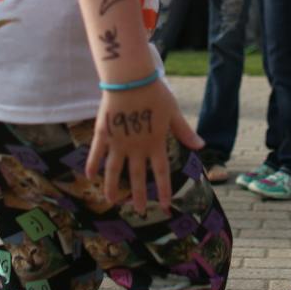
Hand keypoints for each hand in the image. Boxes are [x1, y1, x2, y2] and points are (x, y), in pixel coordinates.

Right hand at [86, 82, 201, 214]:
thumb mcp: (173, 112)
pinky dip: (92, 164)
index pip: (161, 172)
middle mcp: (136, 147)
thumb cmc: (155, 92)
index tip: (164, 205)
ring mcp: (118, 142)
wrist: (130, 79)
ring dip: (113, 187)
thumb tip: (201, 146)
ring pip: (114, 170)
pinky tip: (88, 176)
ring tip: (111, 201)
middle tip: (138, 210)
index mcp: (155, 143)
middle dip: (138, 195)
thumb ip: (184, 132)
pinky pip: (96, 153)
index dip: (163, 190)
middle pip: (137, 176)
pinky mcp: (103, 133)